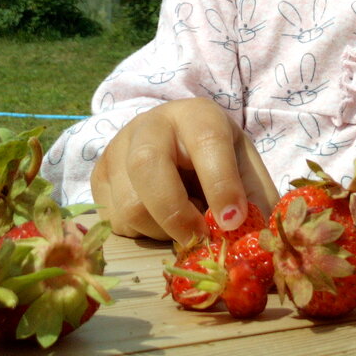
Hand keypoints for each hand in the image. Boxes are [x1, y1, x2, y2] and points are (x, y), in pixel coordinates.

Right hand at [91, 98, 277, 243]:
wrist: (172, 140)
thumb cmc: (214, 157)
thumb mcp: (243, 166)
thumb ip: (255, 197)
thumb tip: (257, 239)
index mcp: (196, 115)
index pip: (206, 142)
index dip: (221, 185)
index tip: (233, 221)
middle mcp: (150, 125)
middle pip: (147, 167)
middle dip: (177, 215)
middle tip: (201, 238)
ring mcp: (117, 149)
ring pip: (130, 205)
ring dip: (162, 231)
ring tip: (183, 222)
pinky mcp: (98, 176)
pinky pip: (114, 220)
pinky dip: (142, 233)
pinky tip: (159, 219)